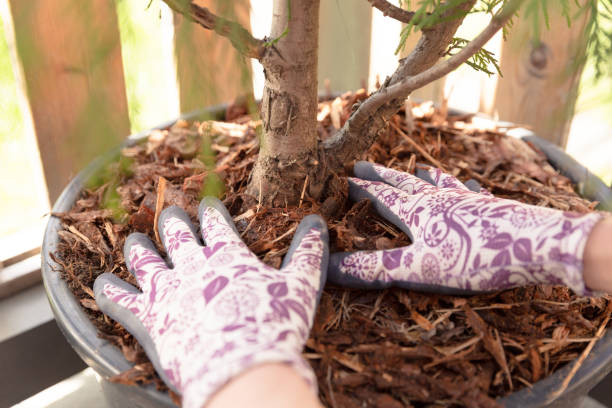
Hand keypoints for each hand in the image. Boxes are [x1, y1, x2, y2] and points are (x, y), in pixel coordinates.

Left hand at [94, 197, 328, 407]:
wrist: (243, 370)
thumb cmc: (274, 326)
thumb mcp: (301, 286)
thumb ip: (308, 252)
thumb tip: (318, 221)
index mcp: (227, 255)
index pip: (215, 222)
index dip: (211, 211)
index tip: (207, 204)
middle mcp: (193, 266)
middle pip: (176, 234)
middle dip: (173, 222)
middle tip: (170, 215)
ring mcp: (167, 291)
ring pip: (145, 260)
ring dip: (139, 248)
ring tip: (134, 241)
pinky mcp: (148, 319)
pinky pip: (120, 300)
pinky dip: (109, 290)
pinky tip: (101, 283)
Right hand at [328, 162, 602, 294]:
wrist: (536, 244)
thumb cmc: (473, 257)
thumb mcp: (418, 268)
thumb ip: (375, 267)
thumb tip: (329, 267)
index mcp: (417, 212)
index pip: (380, 196)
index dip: (359, 189)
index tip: (341, 179)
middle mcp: (438, 199)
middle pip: (403, 183)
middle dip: (380, 175)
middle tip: (362, 164)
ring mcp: (465, 200)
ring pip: (436, 182)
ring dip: (421, 176)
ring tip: (414, 168)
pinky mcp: (489, 206)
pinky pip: (470, 191)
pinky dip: (461, 185)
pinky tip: (466, 183)